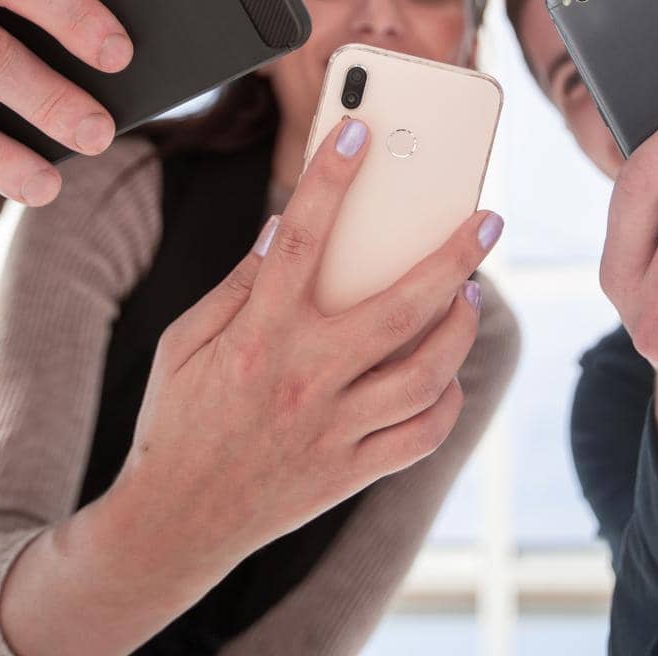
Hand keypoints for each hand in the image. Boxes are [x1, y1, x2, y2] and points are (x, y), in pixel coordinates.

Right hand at [113, 117, 503, 571]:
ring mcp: (332, 431)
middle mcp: (303, 380)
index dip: (329, 178)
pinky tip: (448, 370)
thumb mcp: (186, 341)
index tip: (359, 130)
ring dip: (461, 327)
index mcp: (257, 337)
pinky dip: (445, 399)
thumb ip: (237, 283)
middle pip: (400, 308)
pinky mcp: (349, 473)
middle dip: (454, 257)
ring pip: (425, 373)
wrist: (170, 527)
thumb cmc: (176, 421)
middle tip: (487, 219)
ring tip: (471, 291)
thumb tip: (285, 225)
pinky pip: (420, 436)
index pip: (301, 239)